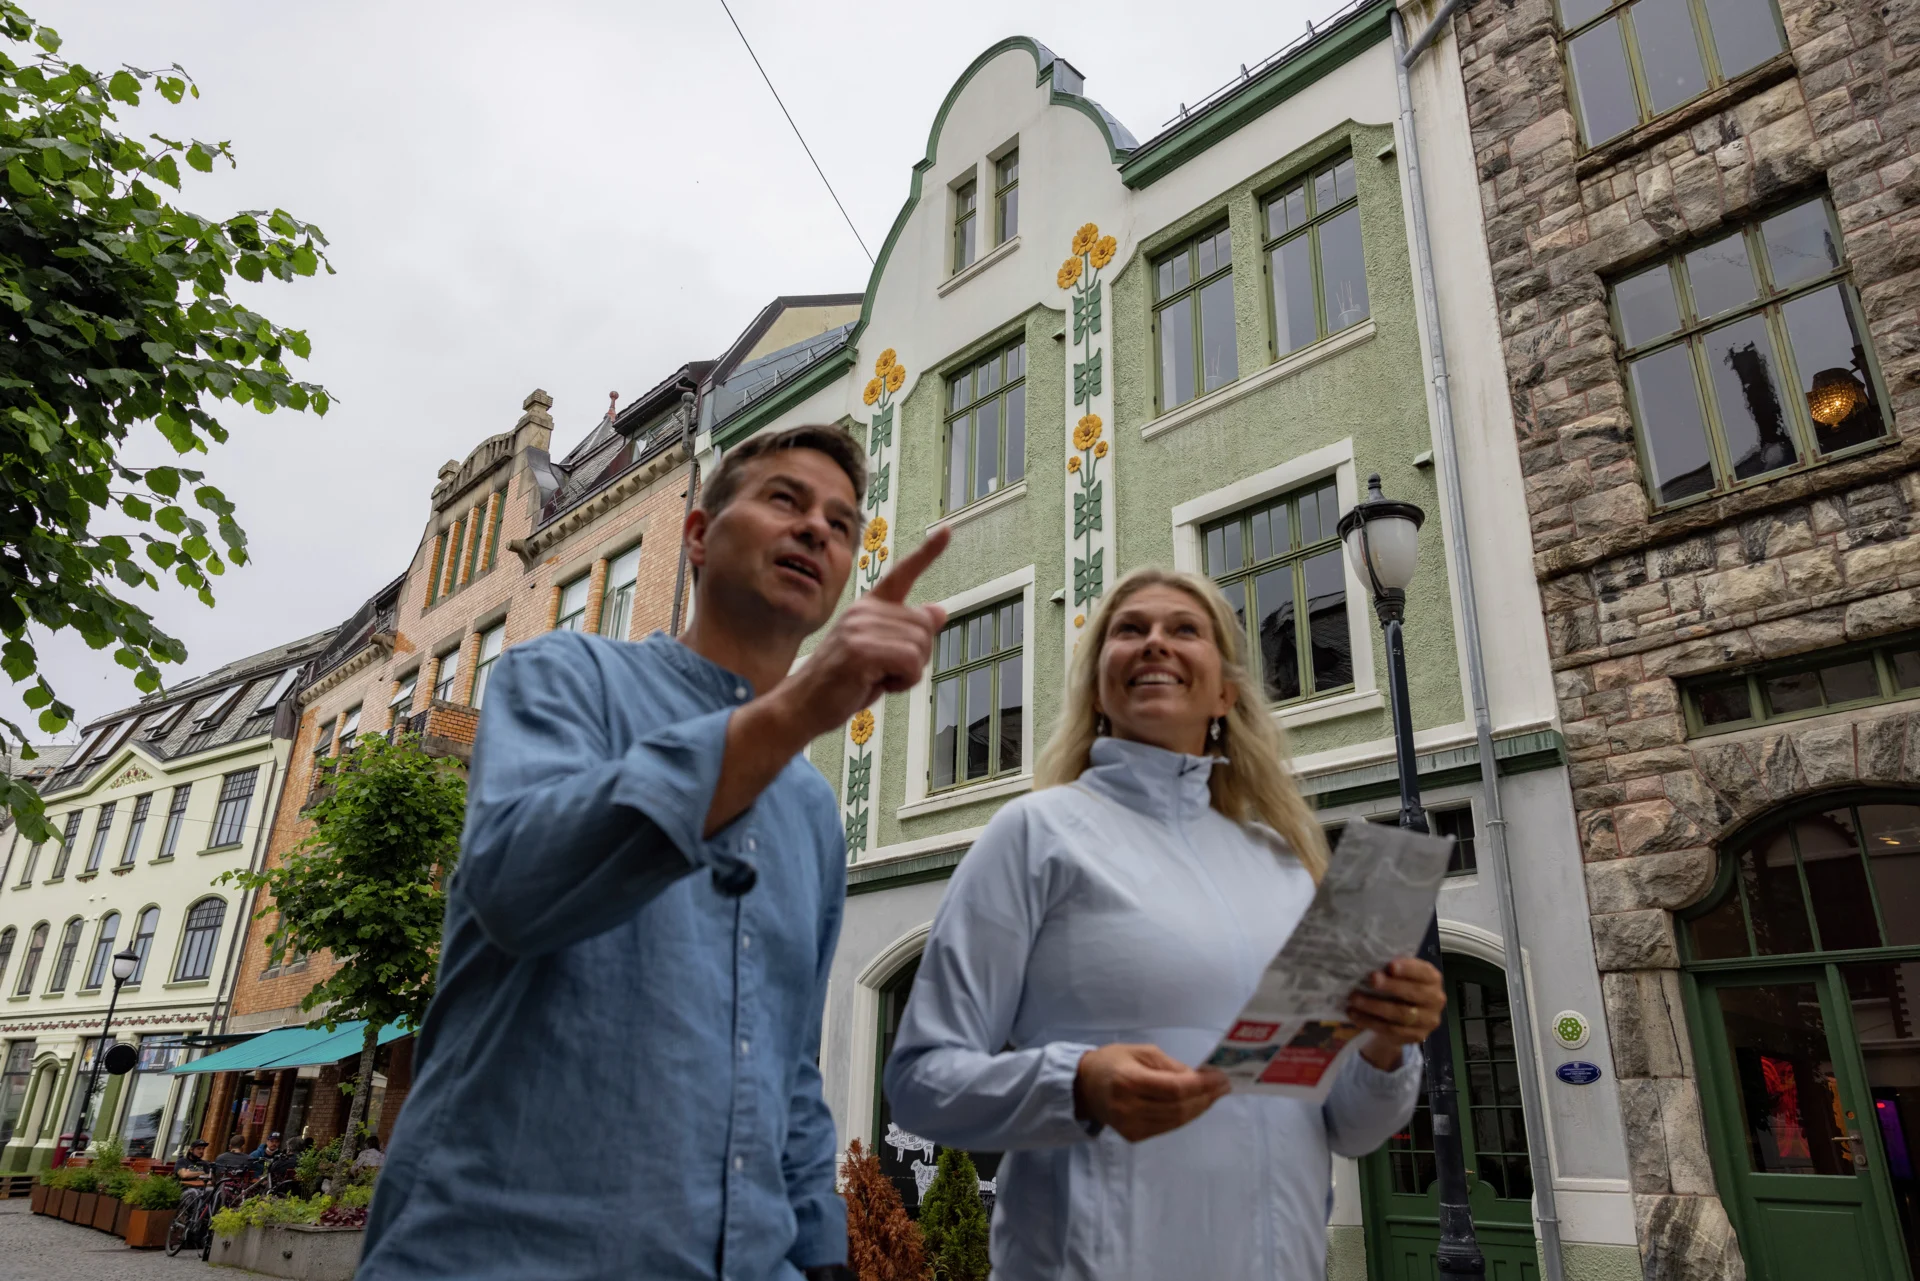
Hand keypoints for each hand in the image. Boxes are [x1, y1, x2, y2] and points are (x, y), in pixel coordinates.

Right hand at [772, 525, 950, 738]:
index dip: (928, 553)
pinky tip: (877, 684)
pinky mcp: (861, 649)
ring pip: (920, 646)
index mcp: (869, 606)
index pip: (902, 574)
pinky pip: (911, 663)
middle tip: (887, 670)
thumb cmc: (842, 681)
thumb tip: (939, 610)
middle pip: (924, 626)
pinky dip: (904, 682)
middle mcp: (865, 610)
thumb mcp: (880, 652)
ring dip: (908, 672)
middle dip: (917, 656)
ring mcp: (860, 627)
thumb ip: (906, 630)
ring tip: (877, 677)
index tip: (947, 530)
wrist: (804, 704)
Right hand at [1074, 1043, 1230, 1142]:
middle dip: (1206, 1097)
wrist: (1084, 1087)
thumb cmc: (1113, 1061)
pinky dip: (1185, 1117)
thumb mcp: (1141, 1052)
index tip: (1221, 1077)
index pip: (1175, 1088)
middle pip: (1179, 1107)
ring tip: (1214, 1095)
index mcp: (1129, 1080)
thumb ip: (1169, 1066)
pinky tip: (1196, 1105)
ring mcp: (1130, 1126)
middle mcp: (1129, 1107)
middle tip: (1224, 1086)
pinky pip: (1167, 1128)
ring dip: (1199, 1108)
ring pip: (1176, 1121)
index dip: (1202, 1085)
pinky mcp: (1133, 1136)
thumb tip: (1199, 1078)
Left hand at [1347, 956, 1445, 1070]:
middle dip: (1390, 986)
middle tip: (1370, 980)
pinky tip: (1354, 1014)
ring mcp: (1428, 1020)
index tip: (1390, 965)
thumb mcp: (1400, 975)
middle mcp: (1436, 999)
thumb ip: (1392, 969)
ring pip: (1401, 1014)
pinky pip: (1391, 1030)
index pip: (1424, 972)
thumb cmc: (1399, 987)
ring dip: (1374, 1006)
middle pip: (1414, 993)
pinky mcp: (1417, 1036)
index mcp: (1433, 979)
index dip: (1408, 969)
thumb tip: (1371, 962)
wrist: (1403, 1019)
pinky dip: (1370, 1021)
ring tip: (1354, 999)